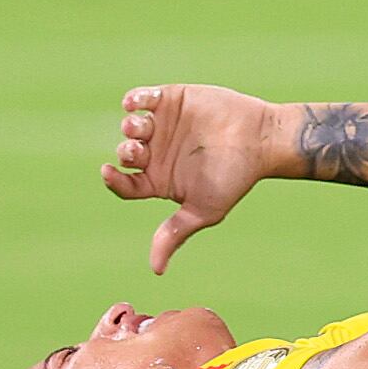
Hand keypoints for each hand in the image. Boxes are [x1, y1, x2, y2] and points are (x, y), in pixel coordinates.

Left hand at [102, 82, 279, 274]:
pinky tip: (135, 103)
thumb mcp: (203, 210)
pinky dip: (135, 99)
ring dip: (130, 126)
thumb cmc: (234, 177)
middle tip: (137, 149)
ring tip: (139, 125)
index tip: (107, 172)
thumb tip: (155, 270)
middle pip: (126, 153)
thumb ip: (175, 233)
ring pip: (132, 125)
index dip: (113, 179)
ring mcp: (163, 125)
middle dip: (126, 151)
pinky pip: (143, 97)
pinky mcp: (172, 99)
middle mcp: (157, 153)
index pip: (126, 184)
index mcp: (159, 180)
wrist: (259, 139)